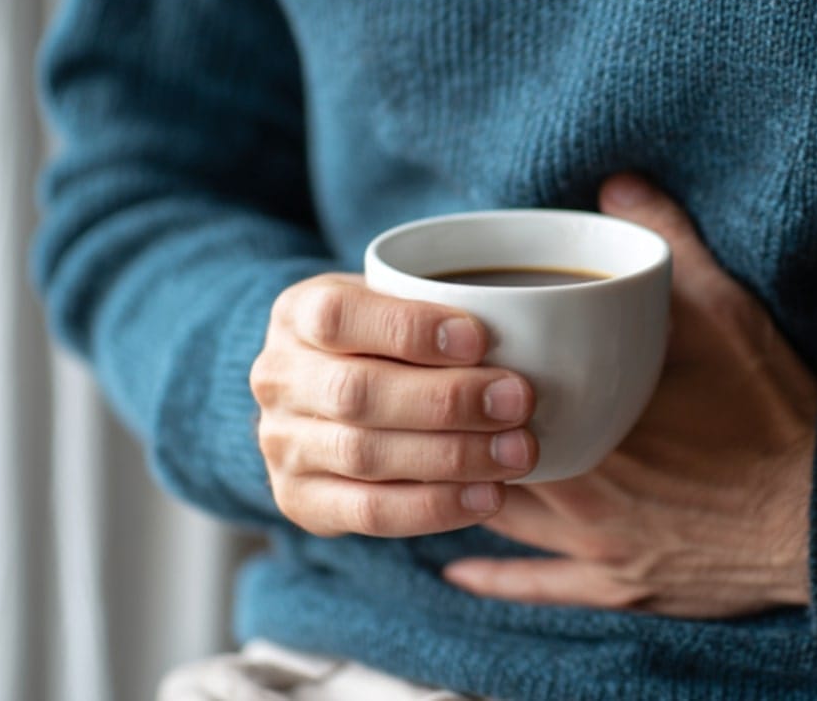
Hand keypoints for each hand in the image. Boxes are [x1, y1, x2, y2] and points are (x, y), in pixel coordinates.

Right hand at [249, 274, 537, 536]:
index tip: (480, 339)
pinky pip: (369, 514)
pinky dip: (436, 508)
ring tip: (519, 453)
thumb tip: (539, 326)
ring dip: (453, 457)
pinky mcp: (300, 501)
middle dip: (448, 400)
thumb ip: (445, 306)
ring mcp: (282, 444)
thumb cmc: (388, 339)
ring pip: (366, 456)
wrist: (329, 394)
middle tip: (519, 402)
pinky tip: (490, 497)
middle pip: (357, 392)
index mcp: (297, 313)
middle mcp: (278, 378)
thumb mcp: (400, 302)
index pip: (337, 316)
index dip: (408, 329)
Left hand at [443, 175, 816, 618]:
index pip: (491, 406)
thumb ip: (670, 249)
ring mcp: (598, 550)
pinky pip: (540, 588)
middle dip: (450, 441)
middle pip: (483, 466)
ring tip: (427, 473)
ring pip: (503, 526)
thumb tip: (620, 183)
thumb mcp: (728, 317)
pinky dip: (496, 580)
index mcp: (595, 428)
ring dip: (465, 499)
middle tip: (423, 412)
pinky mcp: (622, 587)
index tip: (433, 361)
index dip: (453, 385)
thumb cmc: (776, 415)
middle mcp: (583, 496)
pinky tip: (458, 570)